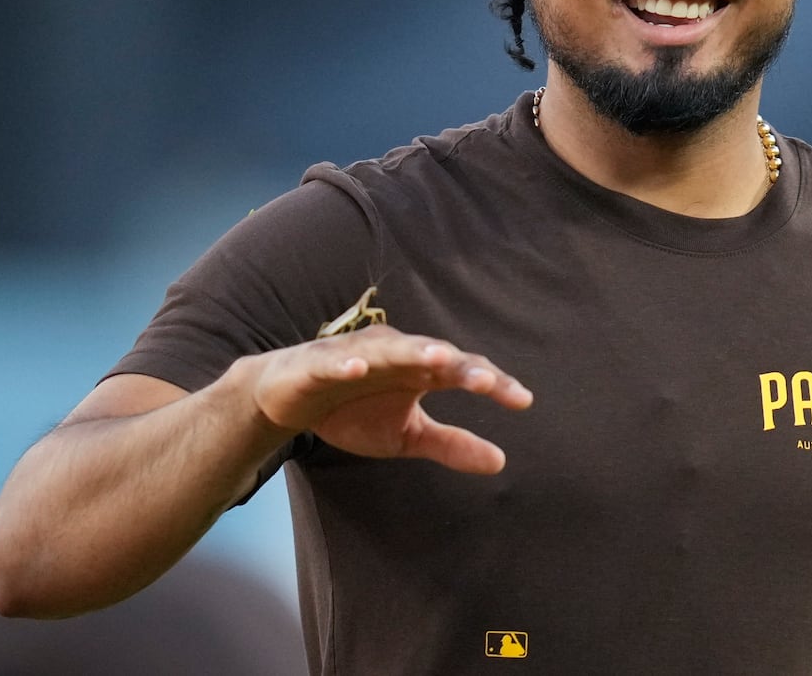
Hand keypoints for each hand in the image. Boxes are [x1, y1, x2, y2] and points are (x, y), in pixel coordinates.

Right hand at [248, 325, 532, 472]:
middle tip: (487, 381)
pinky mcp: (319, 363)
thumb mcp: (406, 436)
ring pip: (390, 350)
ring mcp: (357, 354)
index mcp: (419, 370)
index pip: (463, 372)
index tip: (522, 400)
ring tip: (438, 360)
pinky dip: (346, 364)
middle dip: (460, 366)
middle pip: (434, 355)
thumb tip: (501, 461)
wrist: (288, 401)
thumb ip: (451, 444)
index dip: (493, 383)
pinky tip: (357, 370)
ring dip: (414, 353)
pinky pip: (334, 362)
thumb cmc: (353, 410)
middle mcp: (395, 354)